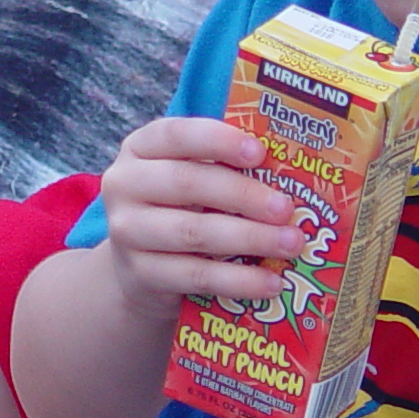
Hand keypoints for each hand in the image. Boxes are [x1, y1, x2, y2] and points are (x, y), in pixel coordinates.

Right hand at [88, 117, 303, 310]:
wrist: (138, 267)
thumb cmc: (179, 207)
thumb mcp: (192, 176)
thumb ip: (226, 165)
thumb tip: (294, 167)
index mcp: (141, 148)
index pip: (176, 135)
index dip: (218, 141)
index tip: (259, 153)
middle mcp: (124, 185)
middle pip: (186, 183)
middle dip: (243, 195)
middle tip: (286, 209)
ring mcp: (127, 231)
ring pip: (193, 232)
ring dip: (250, 238)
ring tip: (291, 244)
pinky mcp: (140, 273)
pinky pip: (196, 276)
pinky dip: (239, 280)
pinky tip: (271, 282)